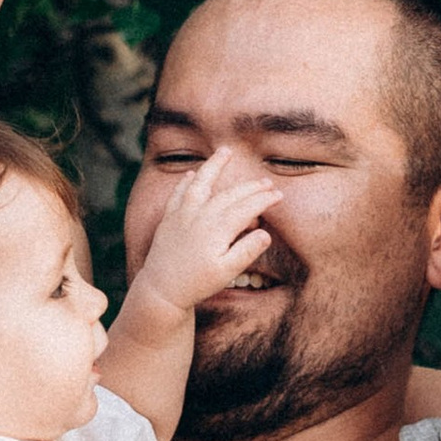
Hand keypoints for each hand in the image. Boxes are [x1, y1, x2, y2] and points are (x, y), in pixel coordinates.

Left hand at [125, 146, 281, 318]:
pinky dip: (186, 182)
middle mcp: (201, 214)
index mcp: (218, 227)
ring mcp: (183, 213)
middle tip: (267, 183)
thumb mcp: (227, 272)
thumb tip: (265, 233)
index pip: (248, 207)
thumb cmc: (197, 283)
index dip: (265, 200)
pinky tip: (191, 174)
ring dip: (214, 166)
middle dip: (251, 187)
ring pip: (201, 182)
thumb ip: (247, 251)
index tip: (279, 196)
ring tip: (225, 151)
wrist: (161, 289)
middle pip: (231, 194)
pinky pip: (179, 193)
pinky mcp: (169, 218)